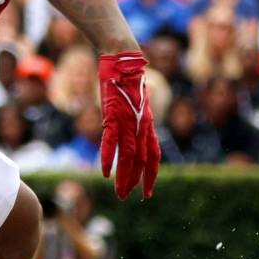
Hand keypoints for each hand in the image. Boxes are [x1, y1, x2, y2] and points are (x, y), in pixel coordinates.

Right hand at [97, 51, 159, 199]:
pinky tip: (105, 173)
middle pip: (141, 160)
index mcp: (148, 125)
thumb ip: (134, 123)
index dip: (150, 175)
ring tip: (119, 193)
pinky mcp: (113, 116)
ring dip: (123, 177)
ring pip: (128, 156)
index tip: (147, 192)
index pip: (153, 156)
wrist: (123, 61)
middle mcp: (141, 126)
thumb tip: (130, 137)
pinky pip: (111, 142)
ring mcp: (128, 121)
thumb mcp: (135, 106)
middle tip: (130, 198)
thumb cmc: (127, 83)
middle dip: (135, 182)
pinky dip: (108, 158)